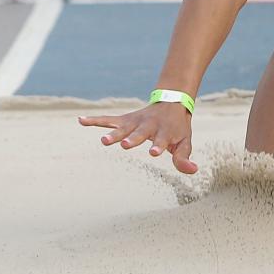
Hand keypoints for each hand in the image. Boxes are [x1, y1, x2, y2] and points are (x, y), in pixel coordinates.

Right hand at [78, 102, 197, 173]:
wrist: (171, 103)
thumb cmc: (178, 128)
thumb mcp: (185, 142)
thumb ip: (184, 157)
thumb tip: (193, 170)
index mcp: (165, 131)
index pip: (162, 140)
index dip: (158, 146)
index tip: (153, 152)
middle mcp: (149, 125)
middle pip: (140, 133)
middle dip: (133, 139)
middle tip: (125, 145)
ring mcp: (135, 122)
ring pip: (123, 127)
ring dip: (114, 133)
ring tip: (103, 141)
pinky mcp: (125, 120)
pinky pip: (108, 119)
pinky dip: (95, 120)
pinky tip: (81, 121)